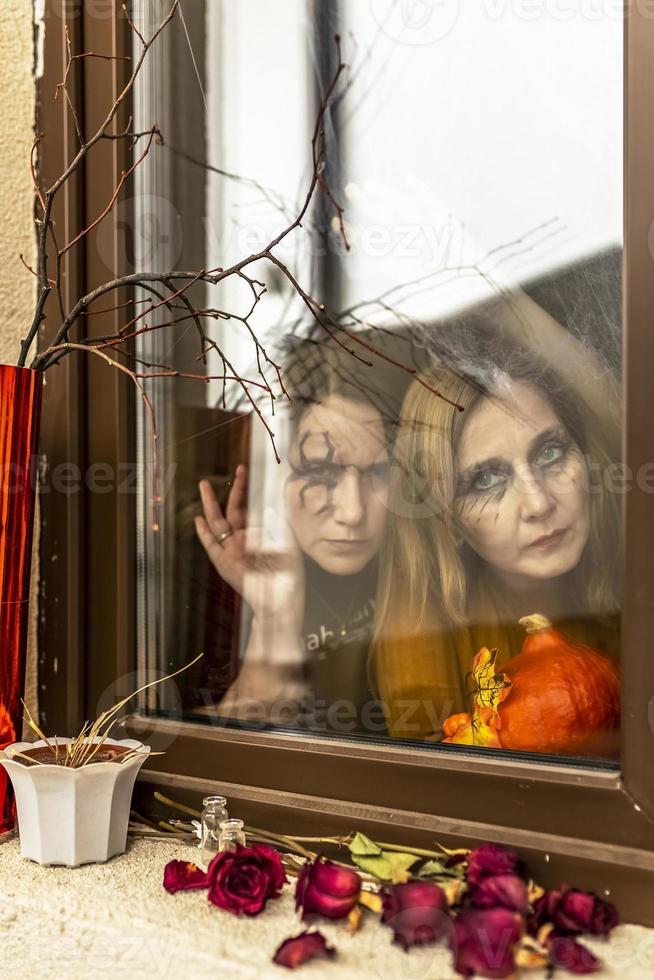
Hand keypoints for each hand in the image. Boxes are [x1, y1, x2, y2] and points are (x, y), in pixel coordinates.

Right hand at [195, 465, 304, 628]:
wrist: (281, 601)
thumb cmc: (288, 576)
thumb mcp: (288, 546)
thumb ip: (278, 526)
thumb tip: (267, 507)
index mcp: (257, 534)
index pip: (249, 507)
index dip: (247, 490)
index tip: (246, 471)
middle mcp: (242, 540)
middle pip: (233, 509)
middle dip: (234, 490)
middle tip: (235, 470)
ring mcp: (231, 551)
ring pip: (217, 523)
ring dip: (210, 504)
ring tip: (204, 486)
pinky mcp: (224, 564)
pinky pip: (212, 546)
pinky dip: (204, 534)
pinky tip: (198, 520)